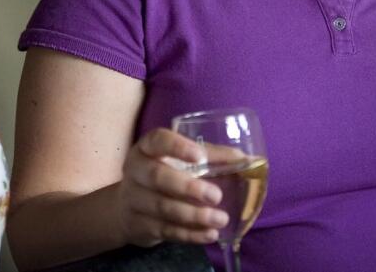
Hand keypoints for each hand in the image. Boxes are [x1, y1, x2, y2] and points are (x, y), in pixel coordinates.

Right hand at [114, 128, 231, 246]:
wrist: (128, 208)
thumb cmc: (163, 176)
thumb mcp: (180, 162)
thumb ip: (211, 158)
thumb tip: (248, 160)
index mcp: (147, 149)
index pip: (158, 140)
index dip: (177, 147)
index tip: (199, 156)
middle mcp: (135, 171)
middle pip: (158, 177)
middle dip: (188, 187)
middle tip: (216, 195)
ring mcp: (134, 199)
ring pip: (163, 207)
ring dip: (194, 215)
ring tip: (220, 219)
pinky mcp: (139, 225)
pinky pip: (166, 230)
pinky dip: (190, 234)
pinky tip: (210, 234)